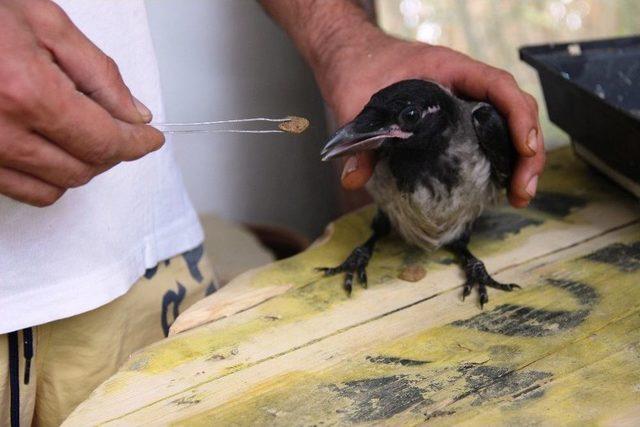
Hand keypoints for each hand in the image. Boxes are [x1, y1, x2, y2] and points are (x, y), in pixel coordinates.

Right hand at [0, 0, 163, 205]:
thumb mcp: (46, 24)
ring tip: (84, 135)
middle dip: (113, 151)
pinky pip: (25, 191)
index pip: (105, 140)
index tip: (150, 139)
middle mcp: (1, 132)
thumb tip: (134, 114)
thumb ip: (99, 73)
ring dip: (83, 165)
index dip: (137, 143)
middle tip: (121, 129)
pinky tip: (54, 150)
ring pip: (57, 187)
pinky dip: (50, 178)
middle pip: (84, 168)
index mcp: (27, 92)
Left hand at [316, 33, 544, 207]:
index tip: (525, 149)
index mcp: (448, 69)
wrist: (350, 56)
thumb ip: (357, 139)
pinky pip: (488, 134)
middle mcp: (463, 84)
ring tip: (518, 195)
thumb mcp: (354, 102)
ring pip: (506, 124)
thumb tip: (353, 180)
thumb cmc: (358, 68)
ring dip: (519, 159)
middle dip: (527, 150)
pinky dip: (500, 158)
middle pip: (513, 110)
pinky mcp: (454, 119)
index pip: (498, 86)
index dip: (518, 116)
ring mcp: (462, 101)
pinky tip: (498, 185)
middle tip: (522, 190)